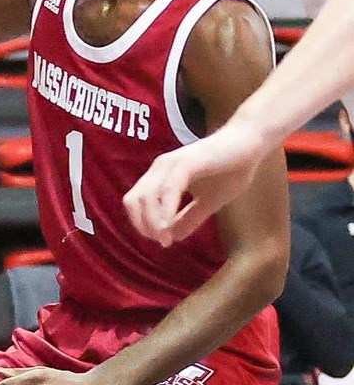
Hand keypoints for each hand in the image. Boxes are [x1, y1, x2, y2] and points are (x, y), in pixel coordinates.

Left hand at [123, 122, 274, 246]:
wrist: (251, 143)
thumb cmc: (232, 169)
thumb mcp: (209, 202)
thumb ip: (190, 218)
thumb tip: (173, 238)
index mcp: (161, 175)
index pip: (135, 201)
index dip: (141, 224)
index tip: (160, 240)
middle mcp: (161, 168)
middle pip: (133, 200)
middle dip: (142, 225)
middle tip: (162, 241)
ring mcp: (171, 163)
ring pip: (147, 196)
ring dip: (152, 222)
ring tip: (165, 239)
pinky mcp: (187, 163)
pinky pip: (168, 190)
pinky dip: (166, 211)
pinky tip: (171, 227)